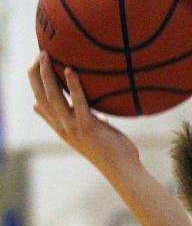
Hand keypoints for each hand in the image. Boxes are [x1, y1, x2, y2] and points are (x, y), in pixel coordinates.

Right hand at [28, 54, 141, 181]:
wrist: (123, 171)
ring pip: (52, 97)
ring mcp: (73, 127)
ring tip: (44, 55)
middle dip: (35, 74)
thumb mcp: (94, 135)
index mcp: (62, 128)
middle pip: (41, 96)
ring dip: (46, 74)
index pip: (41, 103)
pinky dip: (73, 85)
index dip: (35, 84)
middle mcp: (63, 127)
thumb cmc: (113, 152)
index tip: (35, 66)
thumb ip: (87, 122)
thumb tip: (97, 116)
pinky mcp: (88, 127)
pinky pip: (78, 102)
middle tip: (38, 54)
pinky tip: (70, 69)